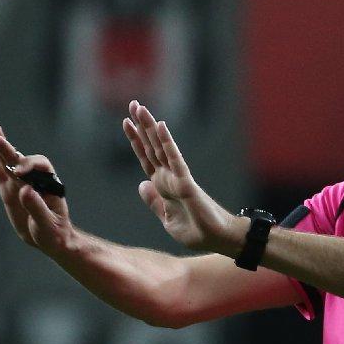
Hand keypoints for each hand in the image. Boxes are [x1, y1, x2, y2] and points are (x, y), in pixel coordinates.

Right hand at [0, 123, 72, 257]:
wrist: (50, 239)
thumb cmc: (53, 233)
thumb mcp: (47, 224)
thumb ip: (37, 208)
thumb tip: (25, 190)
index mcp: (49, 185)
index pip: (41, 166)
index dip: (30, 165)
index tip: (19, 173)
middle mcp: (34, 181)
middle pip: (21, 160)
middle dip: (9, 150)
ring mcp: (20, 184)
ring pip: (9, 163)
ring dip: (0, 148)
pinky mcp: (9, 191)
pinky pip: (0, 172)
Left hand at [122, 101, 236, 253]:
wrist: (218, 240)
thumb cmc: (197, 232)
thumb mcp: (168, 219)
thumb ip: (154, 202)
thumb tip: (141, 184)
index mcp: (163, 186)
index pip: (146, 158)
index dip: (136, 140)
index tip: (125, 122)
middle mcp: (169, 178)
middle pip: (151, 146)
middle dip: (141, 126)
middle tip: (133, 103)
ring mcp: (177, 178)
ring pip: (160, 147)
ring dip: (150, 127)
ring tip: (140, 108)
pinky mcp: (186, 182)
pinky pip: (175, 159)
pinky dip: (167, 142)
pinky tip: (160, 126)